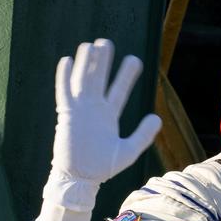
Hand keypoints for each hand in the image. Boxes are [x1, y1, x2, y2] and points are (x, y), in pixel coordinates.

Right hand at [49, 39, 160, 202]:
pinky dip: (63, 77)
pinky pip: (64, 93)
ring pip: (82, 81)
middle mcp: (94, 109)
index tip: (135, 59)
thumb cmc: (103, 167)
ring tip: (90, 45)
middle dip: (103, 62)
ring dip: (85, 64)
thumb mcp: (128, 152)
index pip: (119, 90)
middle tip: (107, 42)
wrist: (81, 178)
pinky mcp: (66, 115)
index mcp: (109, 115)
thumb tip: (157, 118)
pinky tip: (66, 61)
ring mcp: (79, 110)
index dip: (126, 75)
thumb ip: (143, 135)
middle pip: (99, 79)